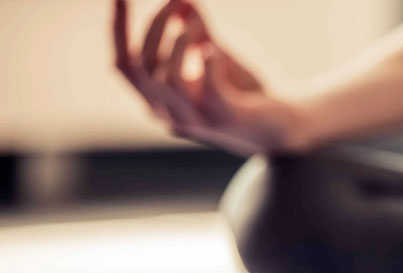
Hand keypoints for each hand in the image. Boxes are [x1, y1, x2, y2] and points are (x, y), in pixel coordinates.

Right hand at [113, 0, 305, 153]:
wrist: (283, 129)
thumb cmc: (246, 95)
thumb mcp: (216, 57)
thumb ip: (197, 32)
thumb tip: (181, 0)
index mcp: (160, 102)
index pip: (124, 66)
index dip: (118, 30)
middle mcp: (170, 115)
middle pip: (142, 67)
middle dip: (155, 27)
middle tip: (175, 2)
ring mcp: (197, 121)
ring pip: (166, 78)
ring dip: (179, 42)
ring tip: (198, 25)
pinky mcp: (225, 119)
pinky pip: (207, 88)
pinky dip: (207, 62)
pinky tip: (213, 50)